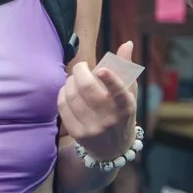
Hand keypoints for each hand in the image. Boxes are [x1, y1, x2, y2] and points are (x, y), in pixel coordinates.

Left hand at [59, 40, 138, 161]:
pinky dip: (63, 94)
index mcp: (126, 107)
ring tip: (74, 78)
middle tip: (81, 66)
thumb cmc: (122, 113)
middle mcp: (110, 119)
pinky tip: (67, 90)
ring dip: (70, 81)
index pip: (119, 93)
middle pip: (88, 89)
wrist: (114, 149)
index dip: (110, 80)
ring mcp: (93, 128)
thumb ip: (127, 68)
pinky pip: (64, 108)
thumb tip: (127, 43)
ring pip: (73, 97)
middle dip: (80, 71)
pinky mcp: (78, 134)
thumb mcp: (129, 94)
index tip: (100, 70)